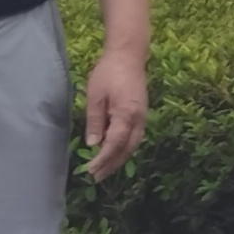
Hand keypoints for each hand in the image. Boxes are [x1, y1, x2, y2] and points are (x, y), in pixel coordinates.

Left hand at [81, 44, 148, 179]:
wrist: (128, 56)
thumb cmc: (108, 73)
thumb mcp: (95, 96)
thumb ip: (95, 121)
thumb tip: (93, 144)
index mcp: (126, 114)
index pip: (114, 144)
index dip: (102, 160)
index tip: (90, 170)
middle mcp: (138, 119)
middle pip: (127, 149)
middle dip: (112, 165)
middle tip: (97, 177)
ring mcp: (142, 116)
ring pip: (133, 145)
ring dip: (120, 159)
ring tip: (105, 169)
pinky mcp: (142, 113)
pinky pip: (135, 137)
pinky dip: (125, 148)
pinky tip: (116, 152)